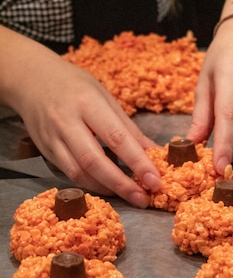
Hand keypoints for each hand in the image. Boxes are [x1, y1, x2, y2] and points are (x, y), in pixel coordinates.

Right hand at [5, 35, 160, 206]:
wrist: (31, 79)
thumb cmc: (74, 85)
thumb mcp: (105, 97)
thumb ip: (128, 128)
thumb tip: (154, 152)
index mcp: (87, 103)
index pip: (116, 137)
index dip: (137, 162)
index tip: (155, 180)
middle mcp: (67, 122)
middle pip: (94, 161)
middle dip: (122, 183)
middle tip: (144, 198)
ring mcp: (52, 139)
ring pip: (79, 173)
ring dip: (107, 188)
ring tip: (130, 196)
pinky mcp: (45, 151)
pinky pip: (69, 174)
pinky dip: (91, 183)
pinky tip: (108, 187)